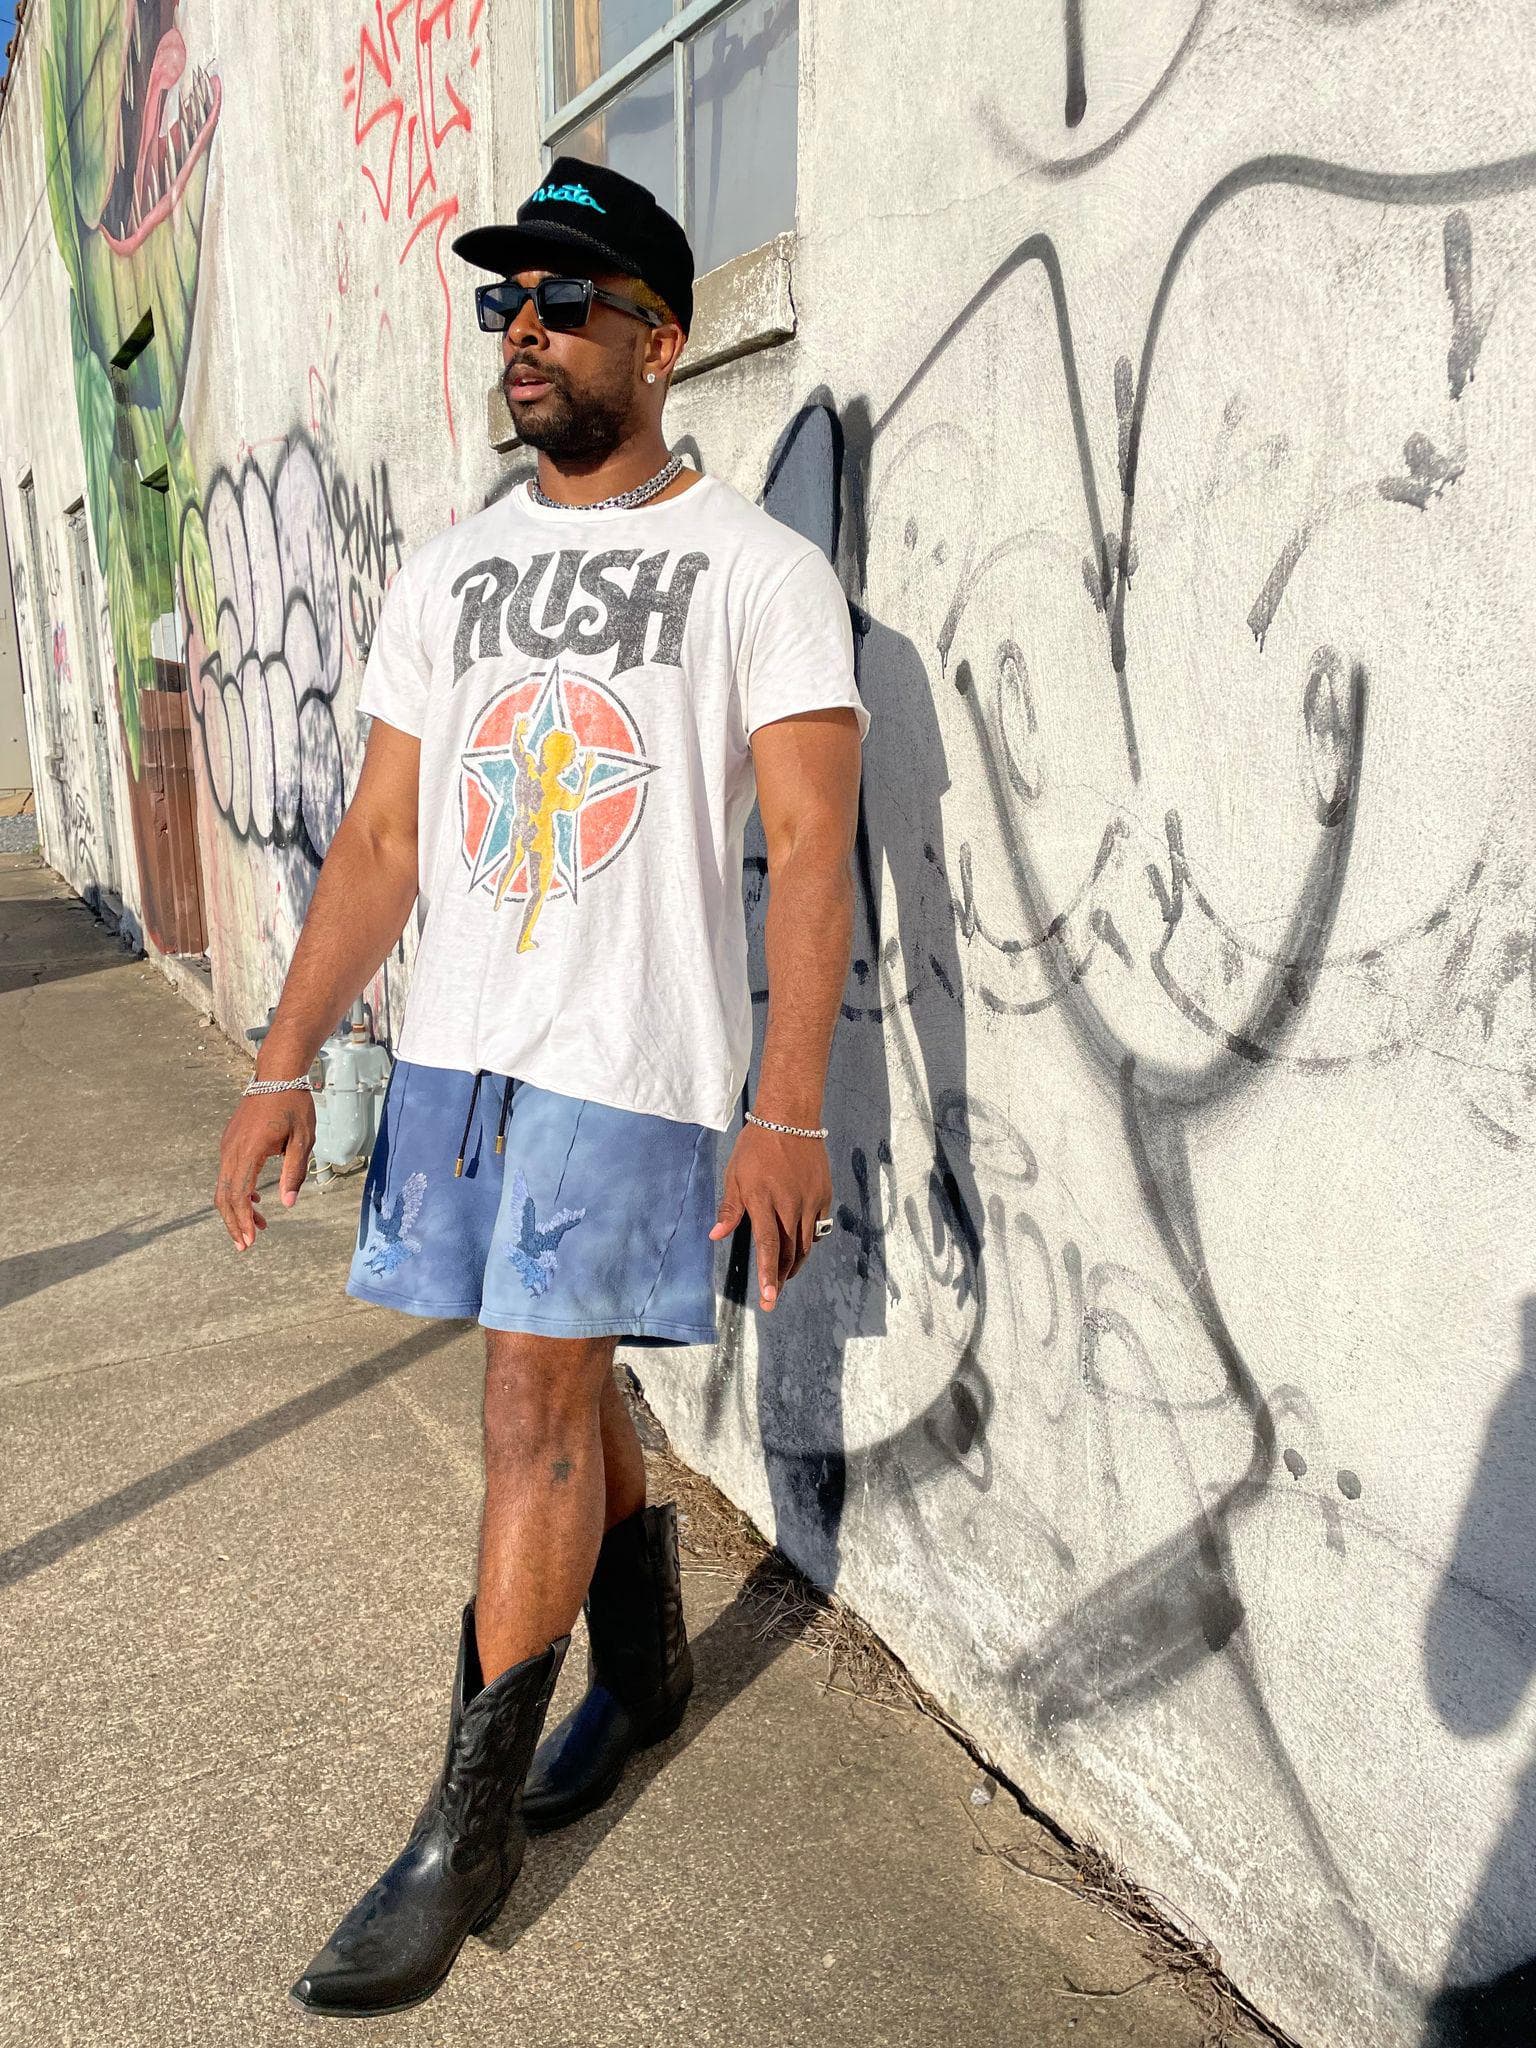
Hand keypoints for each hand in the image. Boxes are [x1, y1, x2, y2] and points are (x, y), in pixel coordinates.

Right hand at [214, 1089, 315, 1249]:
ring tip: (258, 1225)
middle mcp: (231, 1150)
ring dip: (237, 1209)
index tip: (251, 1241)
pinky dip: (236, 1191)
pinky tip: (254, 1200)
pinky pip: (227, 1173)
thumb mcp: (303, 1139)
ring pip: (224, 1186)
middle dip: (234, 1223)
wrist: (277, 1074)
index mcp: (249, 1151)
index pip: (239, 1195)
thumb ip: (294, 1172)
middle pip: (224, 1196)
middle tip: (246, 1245)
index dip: (243, 1221)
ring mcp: (228, 1145)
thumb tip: (288, 1204)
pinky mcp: (230, 1141)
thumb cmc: (294, 1105)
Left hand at [708, 1121, 832, 1311]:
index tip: (769, 1297)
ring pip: (805, 1244)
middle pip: (789, 1252)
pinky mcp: (823, 1195)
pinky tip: (800, 1246)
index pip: (767, 1246)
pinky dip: (808, 1241)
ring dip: (795, 1263)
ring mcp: (810, 1201)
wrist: (790, 1120)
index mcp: (763, 1201)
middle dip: (781, 1277)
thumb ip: (729, 1208)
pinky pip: (818, 1227)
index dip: (768, 1274)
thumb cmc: (757, 1147)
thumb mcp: (735, 1175)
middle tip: (773, 1294)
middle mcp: (790, 1205)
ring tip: (785, 1275)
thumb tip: (716, 1235)